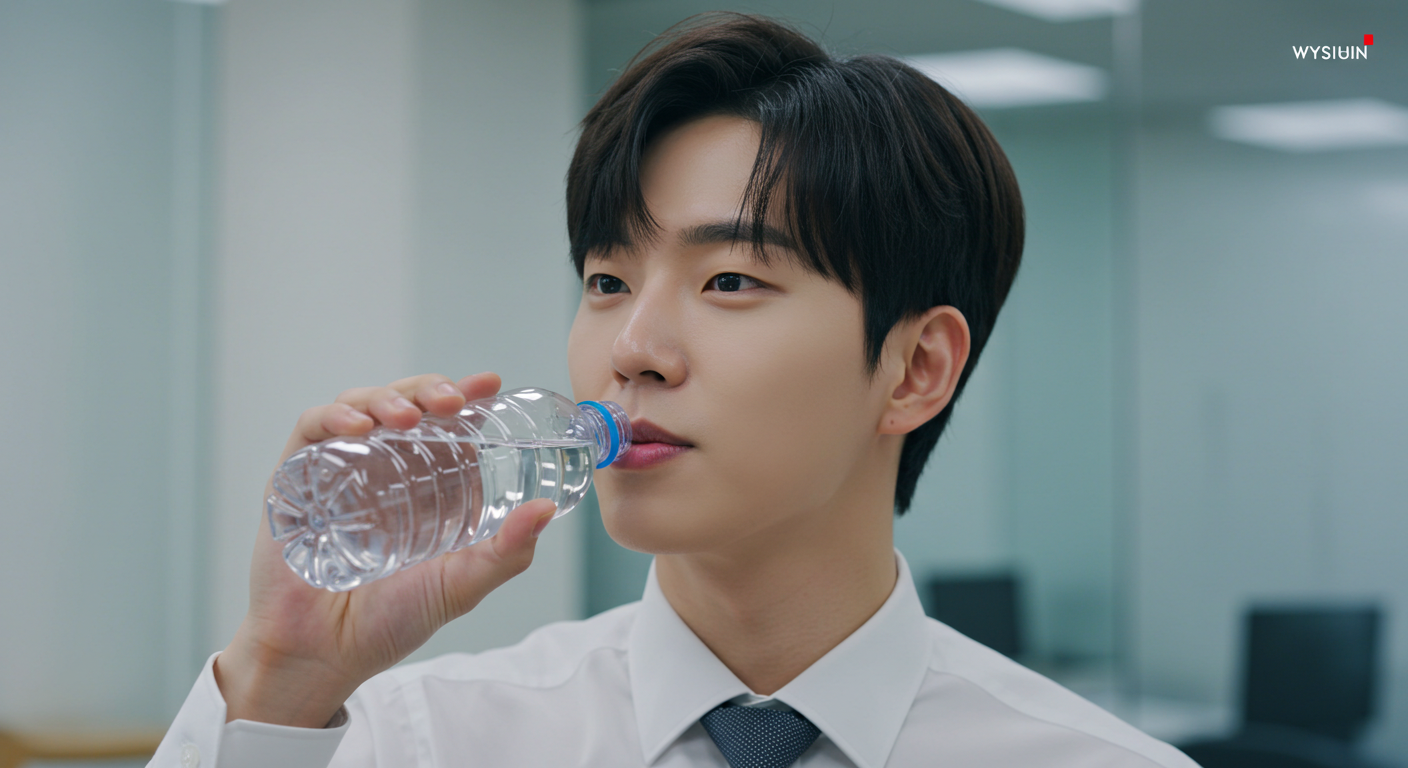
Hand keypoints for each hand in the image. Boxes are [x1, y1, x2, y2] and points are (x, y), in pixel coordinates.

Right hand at [214, 372, 557, 727]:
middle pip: (405, 403)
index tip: (490, 384)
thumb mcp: (460, 585)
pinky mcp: (293, 476)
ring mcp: (337, 467)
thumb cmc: (390, 622)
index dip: (466, 396)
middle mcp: (382, 467)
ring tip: (409, 418)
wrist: (320, 655)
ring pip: (360, 405)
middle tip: (453, 401)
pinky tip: (359, 428)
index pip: (445, 423)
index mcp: (424, 483)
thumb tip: (546, 510)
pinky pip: (311, 428)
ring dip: (387, 399)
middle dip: (429, 390)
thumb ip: (506, 553)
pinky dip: (335, 417)